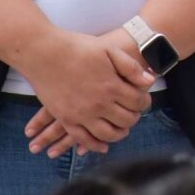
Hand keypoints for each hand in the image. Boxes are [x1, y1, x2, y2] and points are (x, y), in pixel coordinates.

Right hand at [19, 29, 153, 156]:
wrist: (45, 53)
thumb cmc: (78, 48)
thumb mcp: (109, 51)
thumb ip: (131, 68)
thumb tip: (149, 81)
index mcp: (112, 86)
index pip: (137, 102)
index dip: (145, 102)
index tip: (144, 100)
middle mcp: (99, 104)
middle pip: (125, 120)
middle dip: (134, 118)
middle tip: (135, 114)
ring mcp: (81, 114)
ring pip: (107, 134)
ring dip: (119, 134)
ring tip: (123, 130)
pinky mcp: (66, 119)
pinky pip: (83, 139)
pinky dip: (95, 145)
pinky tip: (102, 146)